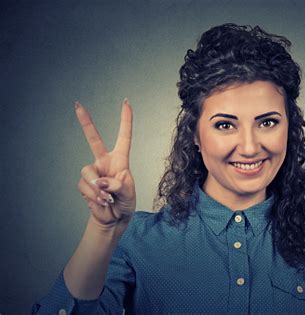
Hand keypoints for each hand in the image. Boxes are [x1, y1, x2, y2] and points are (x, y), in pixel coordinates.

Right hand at [75, 98, 135, 227]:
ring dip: (97, 189)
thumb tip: (100, 181)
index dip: (125, 119)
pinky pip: (84, 186)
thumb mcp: (128, 193)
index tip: (126, 102)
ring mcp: (93, 172)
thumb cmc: (126, 202)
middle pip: (93, 139)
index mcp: (120, 159)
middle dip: (85, 122)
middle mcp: (105, 161)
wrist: (114, 218)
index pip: (124, 136)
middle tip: (77, 105)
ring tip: (107, 198)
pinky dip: (93, 196)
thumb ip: (117, 185)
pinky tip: (101, 201)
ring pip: (87, 173)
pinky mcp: (84, 183)